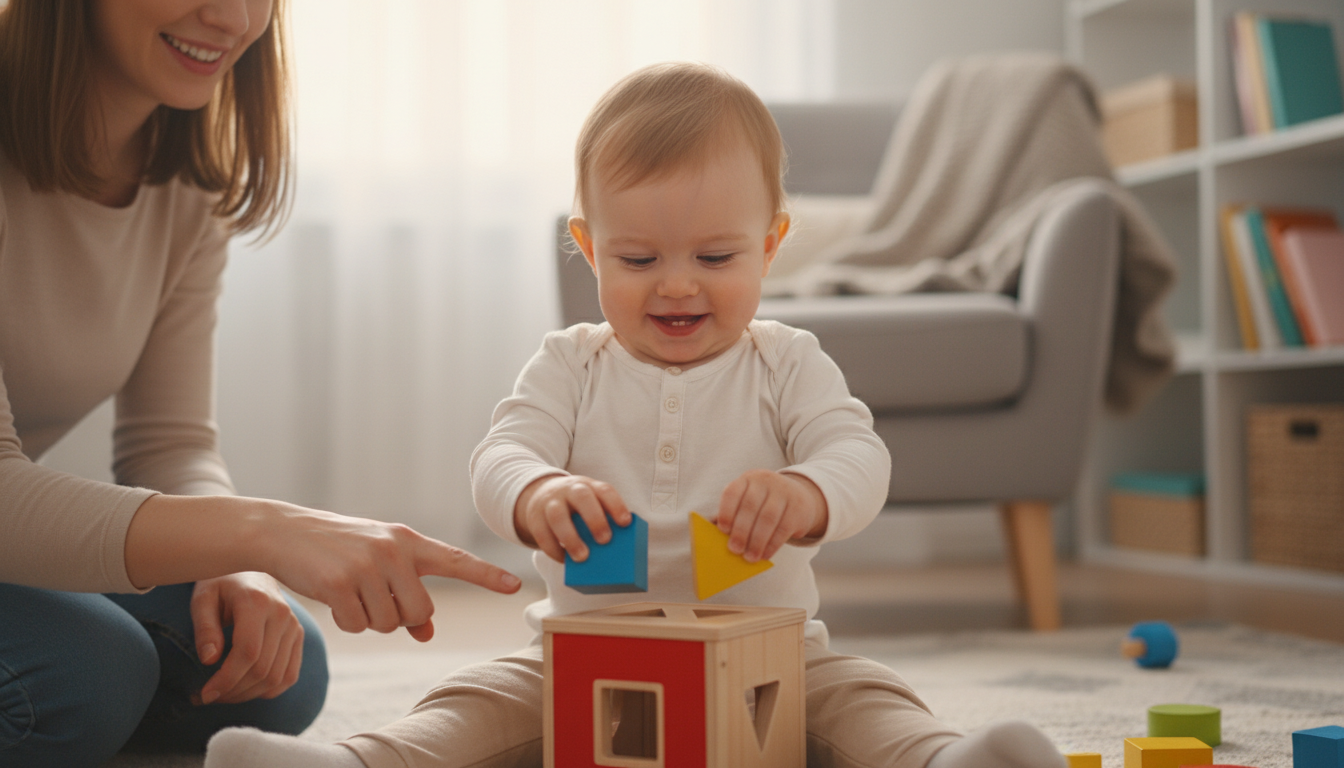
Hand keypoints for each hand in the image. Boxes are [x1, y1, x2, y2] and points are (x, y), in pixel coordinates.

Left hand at [191, 573, 302, 704]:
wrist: (251, 570)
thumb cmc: (221, 584)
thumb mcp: (203, 599)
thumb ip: (205, 628)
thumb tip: (209, 661)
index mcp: (257, 602)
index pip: (248, 652)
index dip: (226, 680)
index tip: (204, 694)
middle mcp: (282, 615)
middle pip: (262, 669)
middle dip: (233, 691)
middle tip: (208, 697)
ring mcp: (294, 627)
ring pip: (276, 677)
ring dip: (248, 694)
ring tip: (224, 694)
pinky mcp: (298, 637)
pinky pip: (289, 676)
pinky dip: (268, 690)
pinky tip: (246, 689)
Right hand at [263, 504, 522, 641]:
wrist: (285, 532)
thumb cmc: (339, 549)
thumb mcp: (379, 564)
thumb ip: (407, 593)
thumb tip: (428, 634)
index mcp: (409, 541)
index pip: (456, 560)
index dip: (486, 576)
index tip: (514, 586)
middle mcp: (393, 550)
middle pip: (420, 613)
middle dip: (400, 617)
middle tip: (373, 596)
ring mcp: (366, 566)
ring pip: (389, 623)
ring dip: (370, 619)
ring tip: (350, 590)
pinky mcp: (339, 583)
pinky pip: (357, 626)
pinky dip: (346, 622)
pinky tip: (333, 597)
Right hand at [514, 475, 630, 562]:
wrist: (543, 494)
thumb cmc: (578, 507)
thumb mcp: (591, 503)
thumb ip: (603, 518)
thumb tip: (617, 548)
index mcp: (590, 486)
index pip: (604, 490)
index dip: (616, 505)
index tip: (625, 523)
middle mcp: (570, 490)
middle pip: (582, 497)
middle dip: (595, 519)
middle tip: (605, 540)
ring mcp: (550, 502)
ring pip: (557, 516)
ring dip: (570, 538)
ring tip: (582, 557)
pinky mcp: (535, 518)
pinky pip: (541, 533)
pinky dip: (553, 549)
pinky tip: (564, 560)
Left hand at [716, 470, 827, 561]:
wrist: (799, 497)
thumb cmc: (763, 503)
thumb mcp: (747, 501)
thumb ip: (731, 514)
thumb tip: (710, 533)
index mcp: (747, 479)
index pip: (733, 492)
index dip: (726, 511)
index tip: (722, 531)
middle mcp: (765, 481)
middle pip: (751, 507)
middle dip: (741, 531)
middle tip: (735, 550)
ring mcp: (784, 492)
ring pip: (768, 518)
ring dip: (757, 541)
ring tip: (750, 557)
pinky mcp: (798, 507)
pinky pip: (784, 528)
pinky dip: (772, 544)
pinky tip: (765, 554)